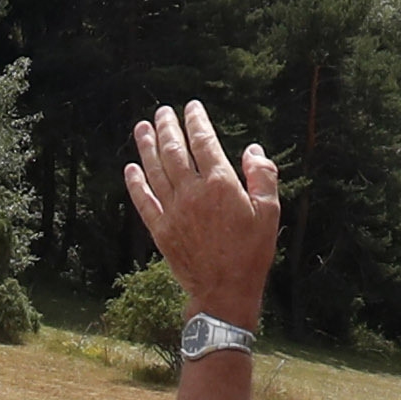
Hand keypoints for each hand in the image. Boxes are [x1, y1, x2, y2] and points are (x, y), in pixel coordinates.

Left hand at [121, 100, 282, 327]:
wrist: (225, 292)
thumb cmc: (252, 253)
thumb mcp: (269, 213)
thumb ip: (263, 177)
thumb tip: (253, 150)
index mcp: (221, 185)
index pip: (204, 143)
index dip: (196, 122)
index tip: (191, 107)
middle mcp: (193, 194)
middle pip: (175, 151)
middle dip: (167, 127)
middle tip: (162, 111)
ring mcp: (173, 212)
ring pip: (155, 171)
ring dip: (147, 147)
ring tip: (142, 128)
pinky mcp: (161, 230)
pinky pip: (144, 201)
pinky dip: (136, 184)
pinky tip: (130, 169)